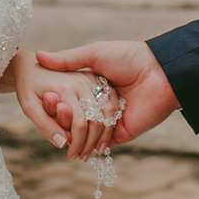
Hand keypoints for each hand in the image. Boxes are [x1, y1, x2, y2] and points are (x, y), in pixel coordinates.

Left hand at [9, 51, 118, 160]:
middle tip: (84, 157)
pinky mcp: (97, 77)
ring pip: (108, 112)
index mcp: (65, 88)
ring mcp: (92, 78)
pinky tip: (103, 133)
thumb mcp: (29, 107)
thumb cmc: (28, 88)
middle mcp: (82, 81)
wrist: (33, 66)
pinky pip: (111, 101)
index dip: (78, 144)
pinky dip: (111, 119)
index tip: (72, 156)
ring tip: (96, 149)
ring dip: (105, 134)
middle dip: (92, 143)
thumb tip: (63, 145)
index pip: (79, 124)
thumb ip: (45, 125)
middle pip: (97, 119)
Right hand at [35, 41, 178, 144]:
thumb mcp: (95, 54)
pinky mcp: (122, 133)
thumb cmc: (129, 57)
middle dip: (61, 118)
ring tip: (60, 127)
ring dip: (72, 133)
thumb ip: (68, 59)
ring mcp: (112, 120)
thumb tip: (38, 56)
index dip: (56, 101)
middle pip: (76, 118)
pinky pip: (102, 144)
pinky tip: (73, 142)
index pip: (70, 99)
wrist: (159, 72)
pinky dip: (89, 144)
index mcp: (95, 85)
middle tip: (51, 112)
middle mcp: (102, 104)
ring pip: (86, 133)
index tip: (44, 97)